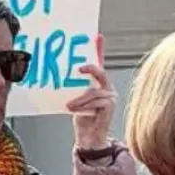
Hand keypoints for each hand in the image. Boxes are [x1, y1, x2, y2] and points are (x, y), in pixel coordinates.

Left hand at [66, 34, 116, 152]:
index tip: (97, 36)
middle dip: (90, 68)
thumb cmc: (83, 118)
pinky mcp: (110, 107)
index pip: (99, 64)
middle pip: (100, 72)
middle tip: (79, 69)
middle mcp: (107, 88)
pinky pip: (96, 101)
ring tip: (69, 106)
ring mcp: (111, 97)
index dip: (99, 49)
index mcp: (99, 84)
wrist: (88, 138)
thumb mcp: (76, 99)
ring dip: (79, 99)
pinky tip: (75, 110)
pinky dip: (83, 105)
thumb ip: (76, 87)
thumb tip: (64, 75)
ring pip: (93, 91)